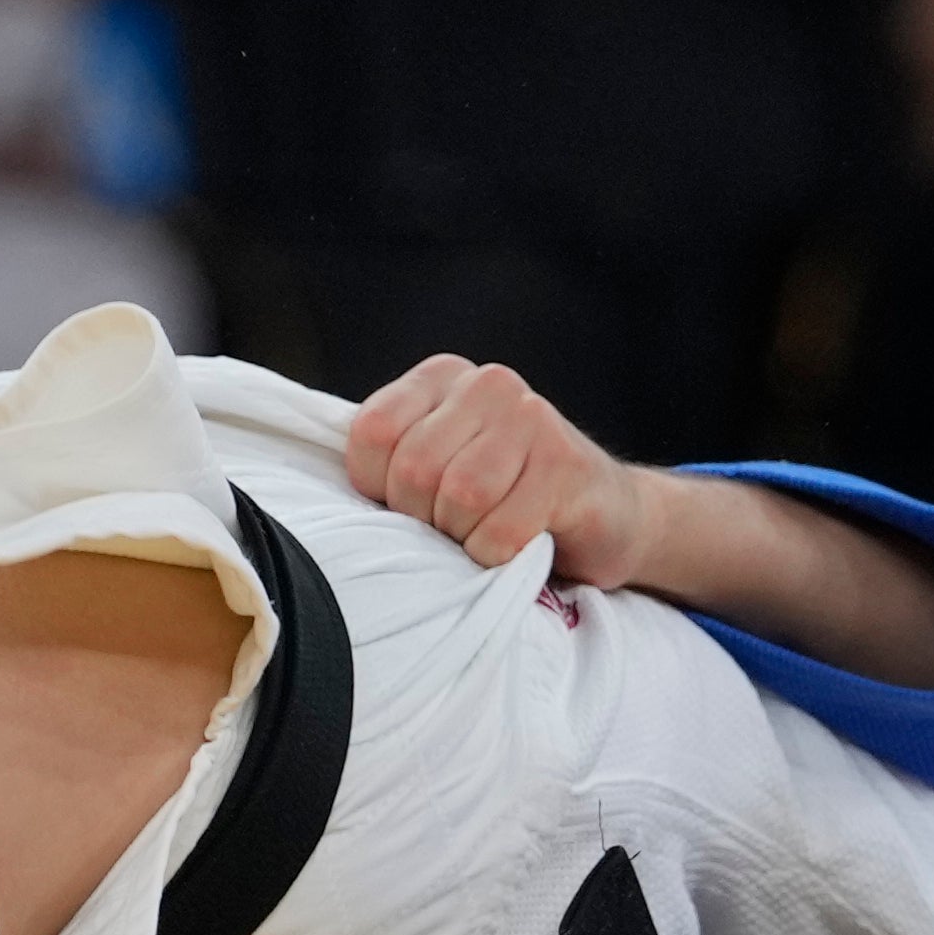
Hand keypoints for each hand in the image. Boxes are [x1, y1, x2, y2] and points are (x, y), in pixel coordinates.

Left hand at [345, 357, 673, 589]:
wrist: (608, 518)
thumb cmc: (506, 500)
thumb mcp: (439, 466)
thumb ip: (390, 462)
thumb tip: (325, 500)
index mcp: (442, 376)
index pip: (371, 434)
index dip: (380, 490)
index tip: (415, 504)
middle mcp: (487, 383)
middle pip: (413, 471)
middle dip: (427, 521)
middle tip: (459, 527)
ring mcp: (531, 417)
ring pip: (458, 499)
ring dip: (466, 539)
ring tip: (491, 530)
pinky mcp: (566, 463)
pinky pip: (500, 532)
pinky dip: (500, 557)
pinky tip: (523, 542)